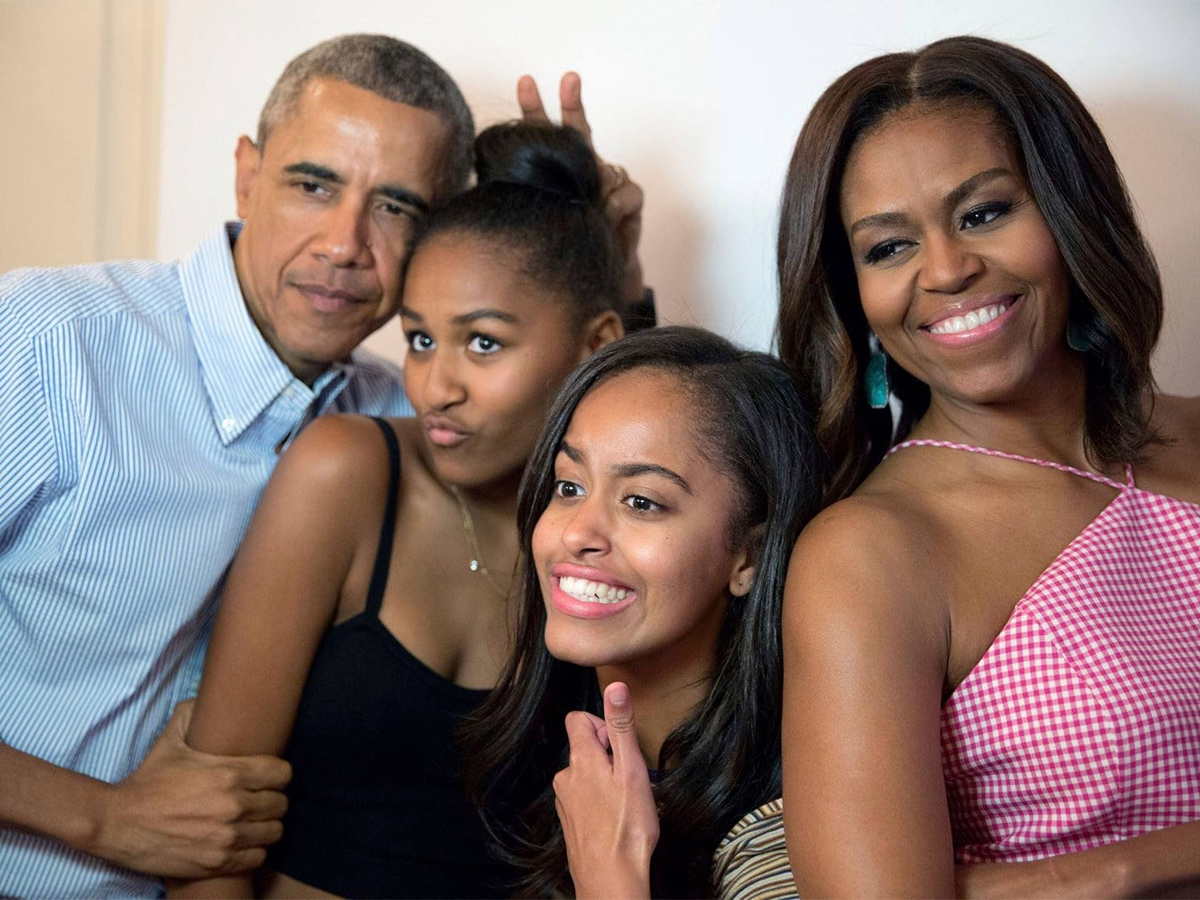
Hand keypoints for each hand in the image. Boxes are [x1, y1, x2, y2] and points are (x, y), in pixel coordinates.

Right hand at [88, 700, 289, 877]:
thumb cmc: (148, 780)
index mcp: (230, 773)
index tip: (269, 778)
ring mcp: (227, 835)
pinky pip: (258, 857)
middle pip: (281, 803)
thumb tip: (206, 697)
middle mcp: (235, 805)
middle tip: (260, 801)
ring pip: (274, 831)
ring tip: (254, 823)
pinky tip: (243, 843)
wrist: (119, 823)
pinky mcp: (218, 861)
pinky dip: (254, 850)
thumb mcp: (170, 740)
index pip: (283, 773)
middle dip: (274, 800)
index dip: (279, 774)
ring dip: (266, 826)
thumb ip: (192, 713)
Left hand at [518, 72, 644, 304]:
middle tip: (569, 77)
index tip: (525, 82)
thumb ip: (533, 201)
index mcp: (558, 169)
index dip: (534, 108)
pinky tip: (605, 218)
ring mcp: (609, 181)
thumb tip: (520, 187)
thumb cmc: (564, 246)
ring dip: (595, 184)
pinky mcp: (631, 199)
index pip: (545, 136)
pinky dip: (611, 206)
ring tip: (589, 207)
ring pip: (604, 166)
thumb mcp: (541, 221)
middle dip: (573, 102)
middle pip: (579, 130)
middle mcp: (585, 169)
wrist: (594, 274)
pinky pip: (623, 193)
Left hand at [553, 682, 657, 899]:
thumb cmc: (627, 827)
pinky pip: (583, 798)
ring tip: (625, 801)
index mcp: (580, 759)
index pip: (577, 719)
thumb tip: (615, 687)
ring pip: (585, 774)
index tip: (620, 745)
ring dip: (604, 779)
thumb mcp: (632, 769)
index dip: (602, 725)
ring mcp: (565, 801)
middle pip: (584, 747)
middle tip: (630, 777)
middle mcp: (566, 777)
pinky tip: (615, 818)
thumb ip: (622, 726)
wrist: (611, 880)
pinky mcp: (569, 821)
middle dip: (608, 755)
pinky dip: (599, 801)